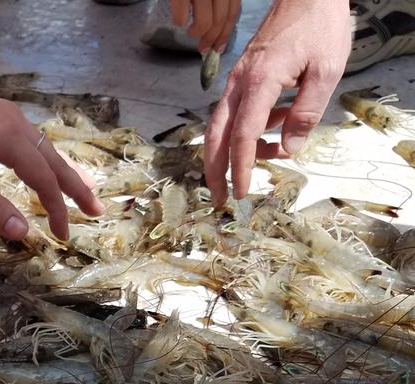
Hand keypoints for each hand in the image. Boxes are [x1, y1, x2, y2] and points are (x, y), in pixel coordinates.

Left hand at [0, 75, 103, 240]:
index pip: (44, 179)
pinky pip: (30, 142)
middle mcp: (15, 120)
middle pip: (54, 160)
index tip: (62, 236)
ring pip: (44, 149)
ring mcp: (7, 114)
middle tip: (97, 213)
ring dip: (63, 174)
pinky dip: (44, 162)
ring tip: (83, 195)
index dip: (56, 209)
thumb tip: (23, 232)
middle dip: (76, 189)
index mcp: (8, 135)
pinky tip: (47, 172)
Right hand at [169, 0, 240, 51]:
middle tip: (204, 49)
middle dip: (213, 38)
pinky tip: (179, 22)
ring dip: (198, 33)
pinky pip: (181, 12)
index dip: (226, 31)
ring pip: (205, 20)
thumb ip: (216, 3)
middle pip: (221, 18)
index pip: (233, 11)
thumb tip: (217, 27)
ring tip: (190, 33)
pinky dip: (180, 20)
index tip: (220, 47)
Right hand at [204, 0, 349, 205]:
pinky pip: (233, 114)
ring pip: (220, 127)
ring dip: (230, 154)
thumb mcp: (326, 70)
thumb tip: (290, 149)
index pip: (242, 136)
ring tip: (257, 165)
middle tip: (222, 198)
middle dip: (216, 171)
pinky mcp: (241, 79)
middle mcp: (239, 84)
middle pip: (217, 136)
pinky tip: (271, 132)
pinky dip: (244, 132)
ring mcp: (236, 81)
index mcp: (259, 82)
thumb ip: (306, 112)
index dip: (241, 167)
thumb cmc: (319, 26)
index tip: (243, 192)